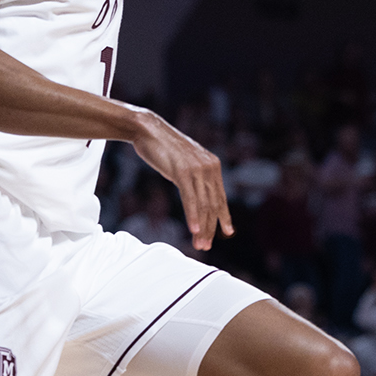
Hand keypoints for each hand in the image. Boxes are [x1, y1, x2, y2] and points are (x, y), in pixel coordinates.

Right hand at [129, 111, 230, 248]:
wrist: (148, 129)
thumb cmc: (164, 148)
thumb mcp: (185, 164)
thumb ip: (194, 177)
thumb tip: (197, 195)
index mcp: (213, 166)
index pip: (220, 197)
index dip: (223, 216)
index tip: (226, 232)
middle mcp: (209, 167)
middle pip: (213, 204)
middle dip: (211, 228)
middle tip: (206, 246)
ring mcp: (197, 169)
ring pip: (203, 205)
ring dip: (202, 227)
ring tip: (200, 244)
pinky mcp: (183, 171)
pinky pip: (190, 199)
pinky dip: (193, 216)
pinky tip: (194, 230)